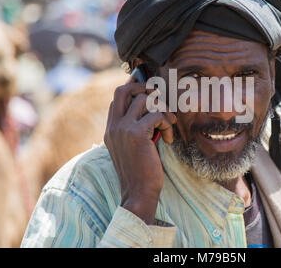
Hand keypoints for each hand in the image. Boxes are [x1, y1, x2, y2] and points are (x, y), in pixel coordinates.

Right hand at [104, 79, 175, 224]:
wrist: (138, 192)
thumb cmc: (140, 171)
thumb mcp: (133, 147)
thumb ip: (136, 128)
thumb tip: (152, 110)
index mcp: (111, 129)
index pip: (117, 98)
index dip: (134, 90)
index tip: (151, 93)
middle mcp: (113, 126)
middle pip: (123, 90)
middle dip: (143, 87)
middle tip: (158, 98)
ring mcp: (122, 128)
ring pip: (144, 99)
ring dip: (162, 109)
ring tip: (169, 124)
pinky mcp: (136, 134)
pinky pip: (156, 115)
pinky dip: (167, 124)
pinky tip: (167, 139)